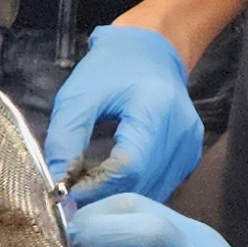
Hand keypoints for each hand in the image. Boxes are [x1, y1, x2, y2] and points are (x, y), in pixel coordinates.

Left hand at [45, 26, 200, 204]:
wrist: (151, 51)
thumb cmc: (113, 68)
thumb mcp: (78, 96)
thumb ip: (64, 139)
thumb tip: (58, 183)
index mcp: (156, 110)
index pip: (129, 167)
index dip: (96, 187)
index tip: (68, 192)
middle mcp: (182, 132)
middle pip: (141, 184)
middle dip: (103, 196)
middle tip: (75, 193)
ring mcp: (190, 147)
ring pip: (151, 191)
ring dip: (118, 196)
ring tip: (92, 184)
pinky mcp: (189, 156)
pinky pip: (160, 185)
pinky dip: (133, 188)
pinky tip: (115, 178)